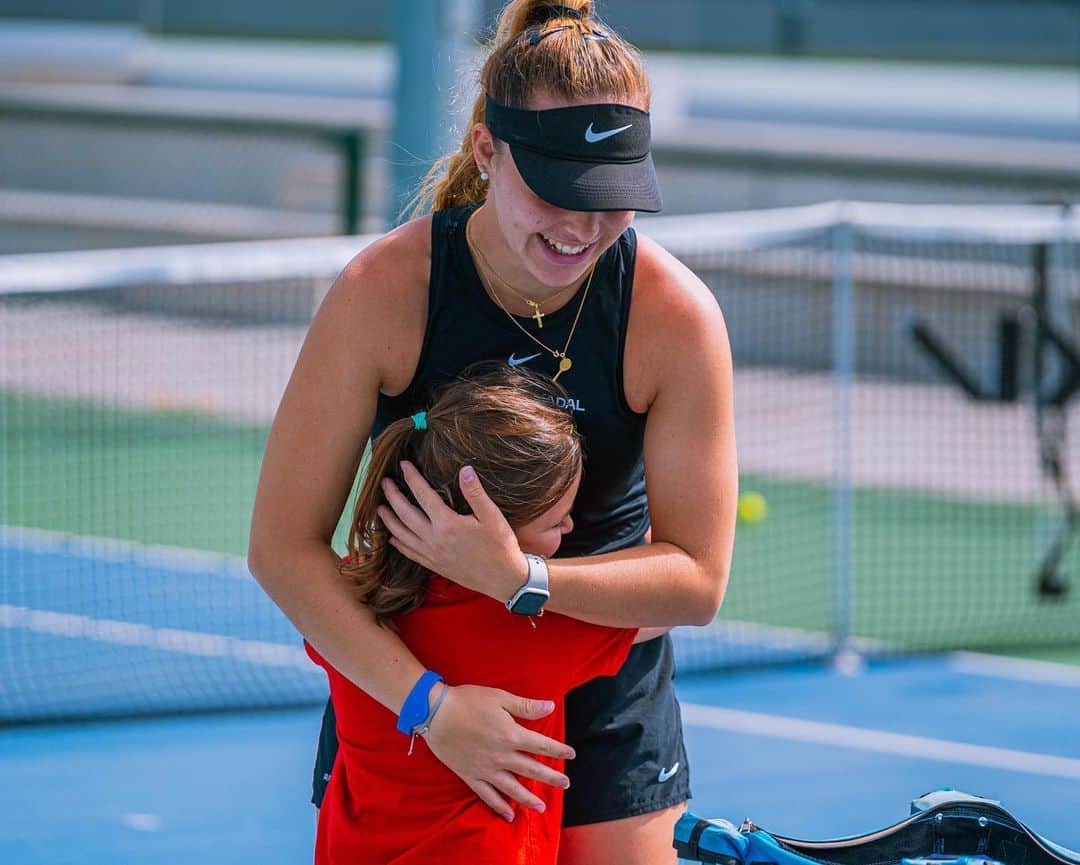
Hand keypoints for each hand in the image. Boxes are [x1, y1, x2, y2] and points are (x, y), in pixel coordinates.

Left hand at [377, 461, 527, 599]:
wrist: (503, 580)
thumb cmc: (500, 547)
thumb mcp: (492, 517)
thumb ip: (476, 493)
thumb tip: (465, 469)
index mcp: (447, 524)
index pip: (423, 495)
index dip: (412, 478)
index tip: (403, 464)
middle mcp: (434, 539)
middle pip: (405, 514)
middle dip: (392, 496)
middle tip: (385, 482)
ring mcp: (432, 554)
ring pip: (402, 534)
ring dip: (389, 520)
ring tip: (380, 508)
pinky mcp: (434, 565)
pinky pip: (409, 553)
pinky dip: (398, 544)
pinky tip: (392, 538)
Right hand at [421, 684, 574, 820]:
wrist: (436, 713)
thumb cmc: (469, 701)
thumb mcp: (500, 698)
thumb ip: (526, 706)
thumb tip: (551, 706)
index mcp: (512, 735)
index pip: (542, 745)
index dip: (558, 750)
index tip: (571, 755)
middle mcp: (502, 756)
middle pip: (532, 770)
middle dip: (551, 777)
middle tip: (566, 785)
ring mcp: (486, 769)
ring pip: (512, 789)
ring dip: (529, 799)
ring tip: (542, 808)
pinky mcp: (471, 776)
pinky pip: (487, 795)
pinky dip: (498, 807)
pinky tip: (508, 815)